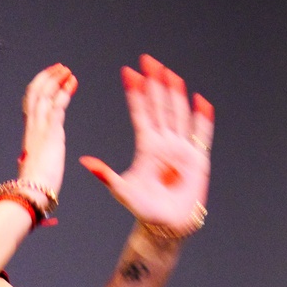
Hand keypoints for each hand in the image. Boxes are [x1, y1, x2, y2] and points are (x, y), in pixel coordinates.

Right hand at [17, 63, 77, 196]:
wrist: (31, 193)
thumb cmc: (34, 187)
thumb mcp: (32, 167)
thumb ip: (31, 159)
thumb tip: (25, 161)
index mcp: (29, 135)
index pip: (31, 104)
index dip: (39, 89)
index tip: (51, 80)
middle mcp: (32, 128)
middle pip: (34, 94)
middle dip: (47, 78)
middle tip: (60, 68)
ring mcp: (40, 129)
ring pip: (44, 95)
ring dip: (56, 80)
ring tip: (67, 71)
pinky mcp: (50, 133)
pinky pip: (56, 106)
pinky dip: (64, 92)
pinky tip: (72, 82)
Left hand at [80, 55, 212, 232]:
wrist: (166, 226)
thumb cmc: (144, 209)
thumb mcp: (121, 190)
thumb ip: (105, 174)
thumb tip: (84, 161)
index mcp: (146, 146)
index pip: (140, 113)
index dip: (135, 93)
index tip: (129, 72)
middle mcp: (164, 143)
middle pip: (160, 106)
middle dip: (155, 84)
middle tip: (149, 61)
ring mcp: (182, 149)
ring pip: (179, 114)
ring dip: (175, 94)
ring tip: (171, 74)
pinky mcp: (198, 158)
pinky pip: (202, 134)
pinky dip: (202, 118)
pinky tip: (201, 102)